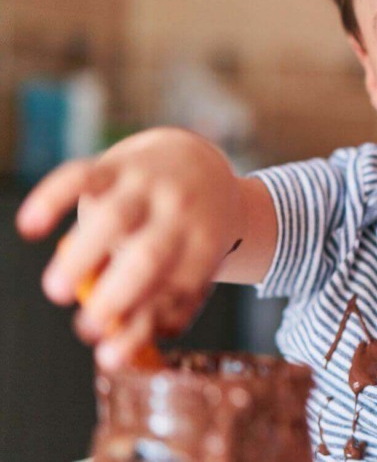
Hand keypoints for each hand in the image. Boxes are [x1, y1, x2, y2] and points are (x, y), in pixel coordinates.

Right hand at [16, 127, 243, 368]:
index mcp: (204, 243)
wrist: (199, 163)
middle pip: (149, 256)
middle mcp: (179, 213)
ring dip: (82, 257)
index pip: (177, 288)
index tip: (112, 354)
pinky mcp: (115, 166)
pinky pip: (81, 176)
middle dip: (116, 296)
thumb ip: (163, 307)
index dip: (145, 324)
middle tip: (86, 329)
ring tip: (57, 292)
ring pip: (113, 219)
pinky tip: (31, 227)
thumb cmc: (188, 233)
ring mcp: (147, 187)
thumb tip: (119, 354)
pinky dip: (53, 198)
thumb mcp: (192, 266)